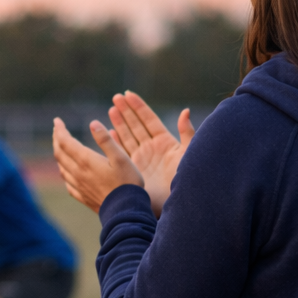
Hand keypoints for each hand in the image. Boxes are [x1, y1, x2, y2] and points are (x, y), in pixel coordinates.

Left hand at [52, 117, 142, 212]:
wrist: (126, 212)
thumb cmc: (128, 183)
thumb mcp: (121, 157)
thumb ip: (106, 140)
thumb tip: (92, 123)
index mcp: (86, 161)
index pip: (65, 141)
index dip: (59, 130)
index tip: (56, 121)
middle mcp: (78, 173)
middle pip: (60, 153)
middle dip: (56, 139)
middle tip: (57, 130)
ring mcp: (78, 186)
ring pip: (61, 167)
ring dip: (59, 154)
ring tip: (61, 146)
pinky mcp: (82, 196)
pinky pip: (67, 182)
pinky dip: (64, 171)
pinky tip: (68, 171)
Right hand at [107, 92, 194, 216]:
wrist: (177, 204)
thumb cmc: (186, 179)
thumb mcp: (188, 154)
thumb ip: (187, 133)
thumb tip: (185, 111)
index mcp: (165, 142)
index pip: (149, 119)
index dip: (138, 106)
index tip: (128, 94)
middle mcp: (152, 149)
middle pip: (136, 125)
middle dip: (126, 111)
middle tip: (116, 97)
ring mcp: (142, 159)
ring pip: (128, 137)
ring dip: (119, 123)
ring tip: (111, 109)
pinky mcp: (135, 171)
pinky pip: (122, 153)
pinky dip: (115, 143)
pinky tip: (108, 133)